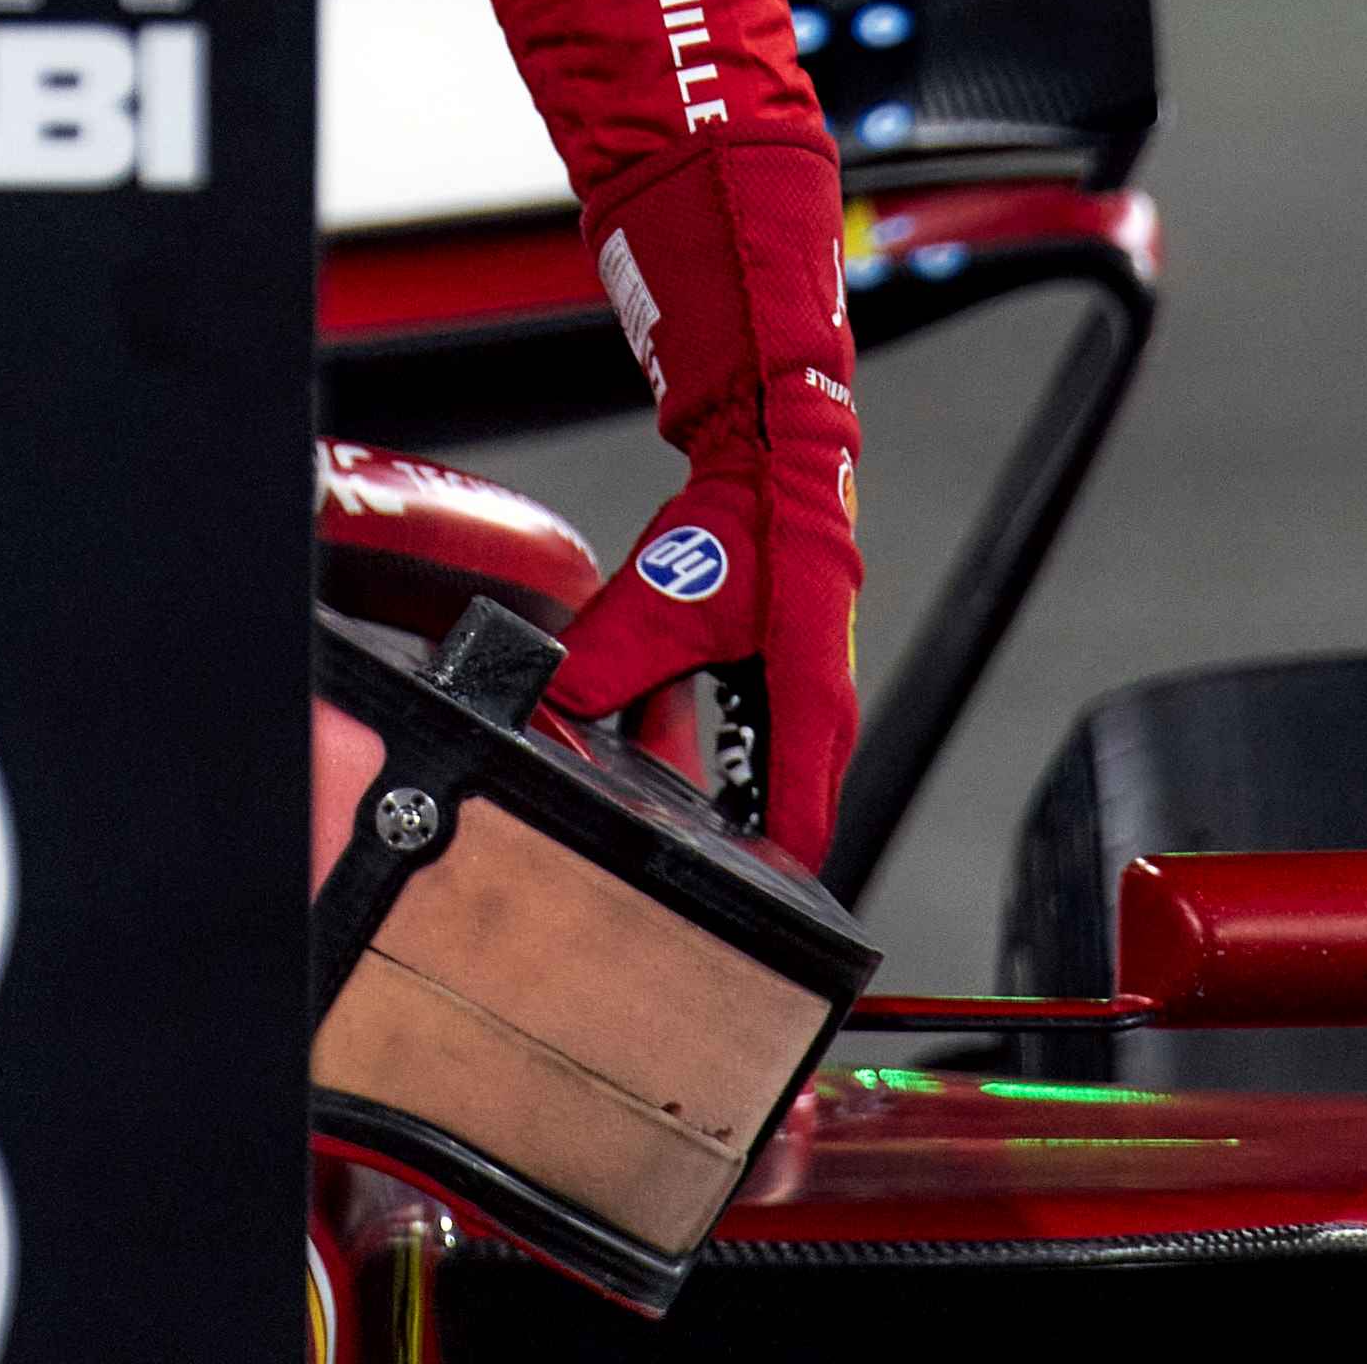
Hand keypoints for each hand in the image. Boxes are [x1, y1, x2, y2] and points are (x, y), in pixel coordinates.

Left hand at [548, 151, 867, 871]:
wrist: (775, 448)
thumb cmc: (744, 520)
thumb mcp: (661, 600)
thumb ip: (607, 659)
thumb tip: (549, 704)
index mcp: (809, 704)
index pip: (800, 828)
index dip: (760, 881)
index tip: (722, 917)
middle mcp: (818, 709)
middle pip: (780, 812)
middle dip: (726, 847)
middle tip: (677, 888)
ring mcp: (802, 689)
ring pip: (758, 773)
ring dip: (709, 793)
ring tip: (651, 820)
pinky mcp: (780, 669)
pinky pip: (743, 732)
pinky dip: (702, 745)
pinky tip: (651, 746)